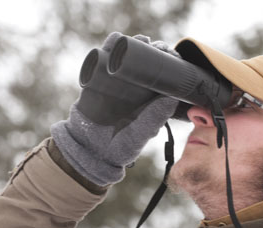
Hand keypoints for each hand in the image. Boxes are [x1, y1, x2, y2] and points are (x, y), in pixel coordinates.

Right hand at [50, 32, 179, 185]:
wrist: (87, 152)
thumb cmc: (117, 149)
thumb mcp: (138, 136)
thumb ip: (153, 119)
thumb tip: (171, 98)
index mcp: (148, 101)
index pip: (163, 78)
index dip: (169, 66)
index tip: (175, 58)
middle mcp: (134, 90)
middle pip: (147, 63)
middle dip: (155, 50)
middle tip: (160, 47)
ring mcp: (115, 84)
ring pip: (127, 57)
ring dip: (135, 45)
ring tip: (143, 41)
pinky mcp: (96, 81)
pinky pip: (102, 59)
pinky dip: (109, 47)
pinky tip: (117, 40)